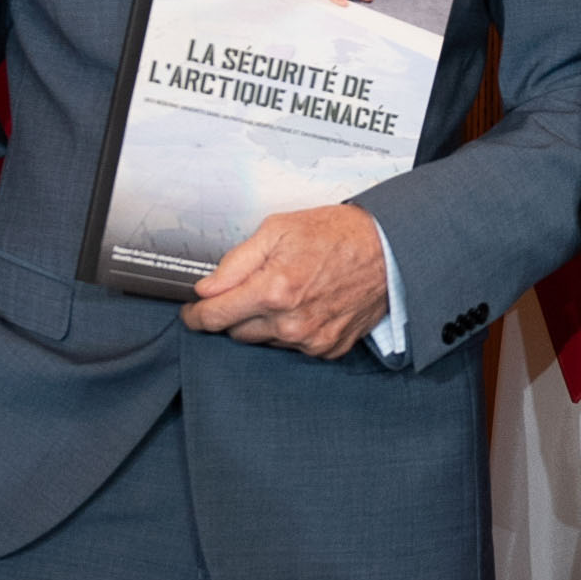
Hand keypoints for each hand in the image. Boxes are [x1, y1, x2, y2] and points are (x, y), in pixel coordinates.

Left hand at [184, 204, 391, 358]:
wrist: (387, 251)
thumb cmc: (336, 235)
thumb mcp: (277, 230)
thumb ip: (235, 262)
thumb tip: (207, 288)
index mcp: (274, 290)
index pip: (215, 316)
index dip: (196, 315)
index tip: (193, 312)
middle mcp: (291, 322)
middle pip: (236, 332)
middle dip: (234, 313)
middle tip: (249, 289)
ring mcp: (311, 340)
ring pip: (263, 342)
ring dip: (263, 323)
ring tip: (285, 292)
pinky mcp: (327, 349)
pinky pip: (291, 348)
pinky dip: (289, 330)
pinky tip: (304, 306)